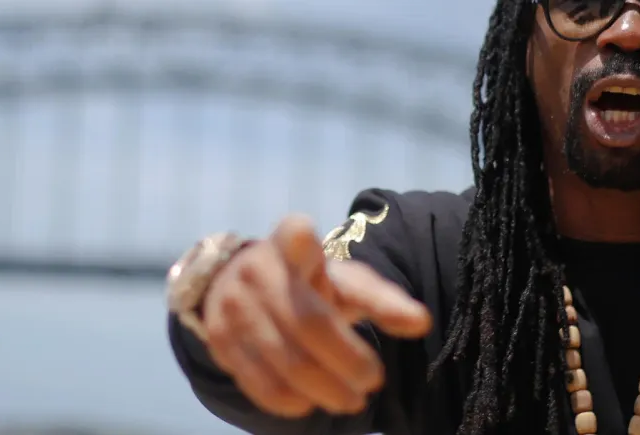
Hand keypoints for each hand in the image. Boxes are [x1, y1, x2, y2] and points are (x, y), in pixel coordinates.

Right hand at [202, 215, 431, 417]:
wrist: (243, 287)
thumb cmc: (310, 284)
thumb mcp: (345, 281)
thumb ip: (383, 300)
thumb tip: (421, 323)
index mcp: (291, 242)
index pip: (293, 235)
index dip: (298, 240)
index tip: (306, 239)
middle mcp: (256, 268)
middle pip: (306, 322)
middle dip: (346, 360)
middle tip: (373, 382)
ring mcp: (232, 304)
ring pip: (284, 359)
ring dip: (324, 389)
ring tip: (352, 401)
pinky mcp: (218, 338)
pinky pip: (256, 381)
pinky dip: (289, 400)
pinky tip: (311, 404)